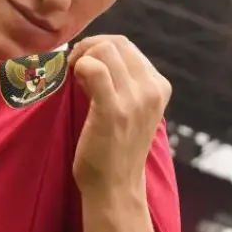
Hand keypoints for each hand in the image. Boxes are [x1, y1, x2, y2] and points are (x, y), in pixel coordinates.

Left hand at [68, 35, 171, 193]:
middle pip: (116, 43)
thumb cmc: (116, 148)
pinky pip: (93, 69)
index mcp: (159, 86)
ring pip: (104, 50)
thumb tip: (94, 51)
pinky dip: (78, 67)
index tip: (84, 65)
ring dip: (81, 57)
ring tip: (73, 76)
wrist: (115, 187)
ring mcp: (136, 100)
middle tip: (73, 67)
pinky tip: (72, 80)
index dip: (99, 48)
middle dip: (88, 48)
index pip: (126, 45)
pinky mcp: (114, 111)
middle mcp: (153, 90)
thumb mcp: (132, 108)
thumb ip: (123, 81)